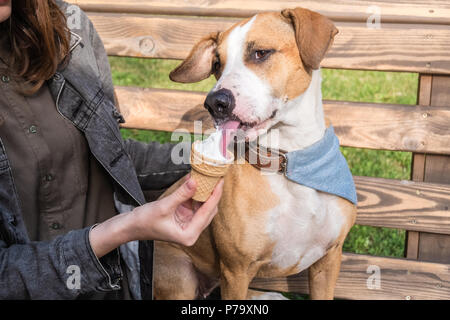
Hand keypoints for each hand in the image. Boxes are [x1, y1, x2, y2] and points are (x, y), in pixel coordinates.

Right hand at [89, 177, 223, 257]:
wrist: (131, 226)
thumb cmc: (144, 221)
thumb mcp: (164, 206)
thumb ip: (181, 194)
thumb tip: (196, 181)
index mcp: (189, 235)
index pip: (207, 212)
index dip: (215, 195)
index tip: (220, 181)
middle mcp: (191, 232)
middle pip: (209, 210)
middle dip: (213, 193)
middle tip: (217, 177)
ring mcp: (188, 225)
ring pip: (203, 207)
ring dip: (205, 193)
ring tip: (210, 177)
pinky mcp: (184, 219)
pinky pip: (194, 205)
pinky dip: (196, 194)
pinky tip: (197, 181)